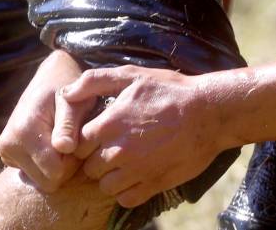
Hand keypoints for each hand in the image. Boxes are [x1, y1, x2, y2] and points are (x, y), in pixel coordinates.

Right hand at [0, 49, 86, 191]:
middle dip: (65, 166)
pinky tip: (51, 142)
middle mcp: (8, 144)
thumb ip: (69, 124)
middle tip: (74, 140)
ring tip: (62, 138)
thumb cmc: (67, 89)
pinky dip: (46, 163)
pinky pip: (33, 173)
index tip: (80, 141)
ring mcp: (5, 151)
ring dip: (56, 164)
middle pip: (47, 181)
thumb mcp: (74, 102)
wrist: (49, 78)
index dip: (73, 162)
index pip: (55, 173)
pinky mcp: (7, 155)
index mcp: (24, 131)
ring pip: (40, 179)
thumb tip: (64, 147)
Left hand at [62, 66, 222, 207]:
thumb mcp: (133, 76)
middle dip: (99, 158)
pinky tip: (139, 174)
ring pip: (105, 186)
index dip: (89, 139)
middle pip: (89, 167)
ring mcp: (135, 171)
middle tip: (118, 146)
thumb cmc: (171, 91)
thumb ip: (94, 81)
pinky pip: (125, 199)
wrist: (210, 112)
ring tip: (129, 161)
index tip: (102, 133)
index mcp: (108, 125)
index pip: (77, 144)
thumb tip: (66, 93)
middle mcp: (117, 151)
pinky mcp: (152, 185)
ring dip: (112, 176)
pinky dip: (128, 191)